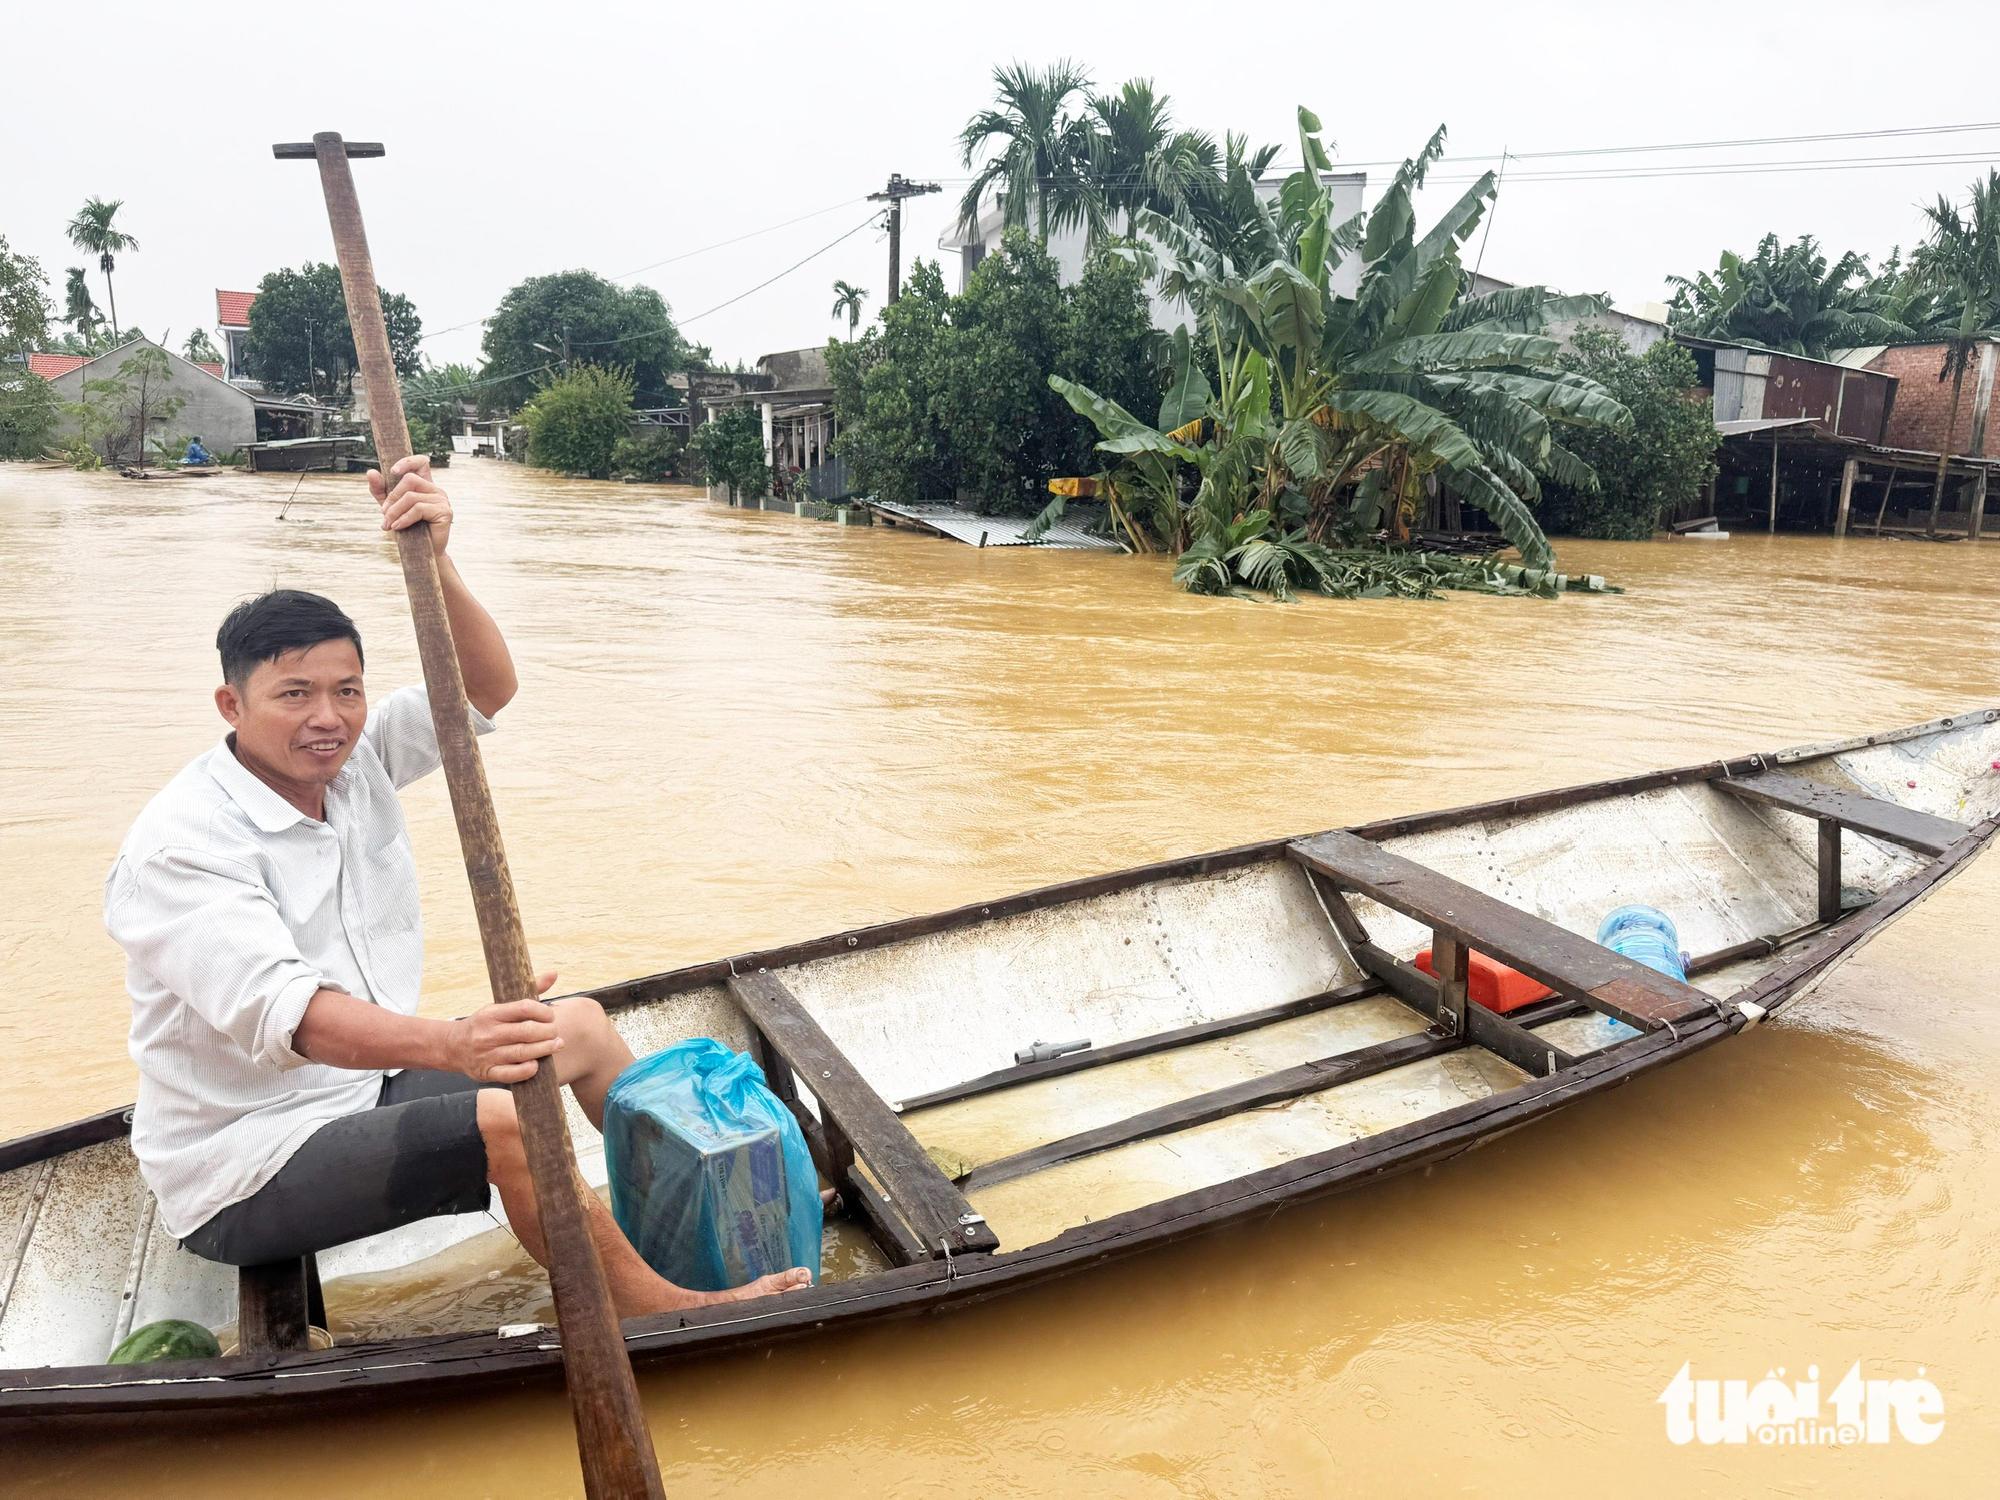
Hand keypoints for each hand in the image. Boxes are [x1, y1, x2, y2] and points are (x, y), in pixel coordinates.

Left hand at [370, 455, 451, 555]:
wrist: (422, 554)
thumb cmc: (409, 531)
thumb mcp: (390, 508)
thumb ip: (381, 491)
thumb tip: (371, 472)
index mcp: (425, 486)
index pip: (421, 462)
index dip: (408, 461)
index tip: (392, 471)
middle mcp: (436, 490)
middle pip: (410, 479)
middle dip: (392, 497)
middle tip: (384, 513)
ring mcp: (442, 500)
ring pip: (411, 496)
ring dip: (395, 511)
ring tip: (388, 525)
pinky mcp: (444, 512)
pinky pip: (418, 509)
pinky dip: (404, 518)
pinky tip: (397, 527)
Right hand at [445, 972, 561, 1082]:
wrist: (453, 1046)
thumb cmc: (484, 1024)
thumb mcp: (500, 1005)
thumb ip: (529, 990)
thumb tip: (554, 974)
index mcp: (492, 1014)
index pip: (524, 1008)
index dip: (544, 1012)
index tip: (551, 1016)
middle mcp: (489, 1034)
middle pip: (527, 1031)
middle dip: (548, 1032)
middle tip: (555, 1033)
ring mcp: (487, 1055)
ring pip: (522, 1053)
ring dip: (545, 1049)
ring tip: (556, 1045)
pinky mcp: (487, 1072)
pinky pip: (511, 1074)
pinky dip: (527, 1070)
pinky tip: (536, 1064)